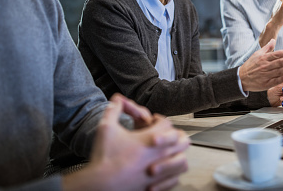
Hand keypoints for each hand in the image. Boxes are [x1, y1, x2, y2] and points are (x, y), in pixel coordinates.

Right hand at [62, 94, 189, 190]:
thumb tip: (116, 99)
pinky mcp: (157, 187)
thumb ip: (113, 110)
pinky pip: (175, 179)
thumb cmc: (104, 158)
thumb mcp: (106, 128)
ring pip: (182, 161)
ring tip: (168, 153)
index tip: (153, 121)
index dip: (159, 120)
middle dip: (174, 135)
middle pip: (181, 140)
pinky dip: (172, 174)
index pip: (167, 124)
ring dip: (177, 154)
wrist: (99, 185)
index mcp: (150, 139)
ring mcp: (160, 173)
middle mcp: (160, 155)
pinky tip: (163, 171)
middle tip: (164, 135)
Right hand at [239, 39, 282, 91]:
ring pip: (279, 71)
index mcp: (263, 58)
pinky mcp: (266, 84)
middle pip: (280, 62)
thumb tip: (273, 40)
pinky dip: (282, 78)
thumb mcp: (257, 54)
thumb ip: (266, 48)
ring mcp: (265, 75)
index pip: (277, 54)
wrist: (241, 78)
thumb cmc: (250, 65)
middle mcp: (265, 66)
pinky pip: (276, 80)